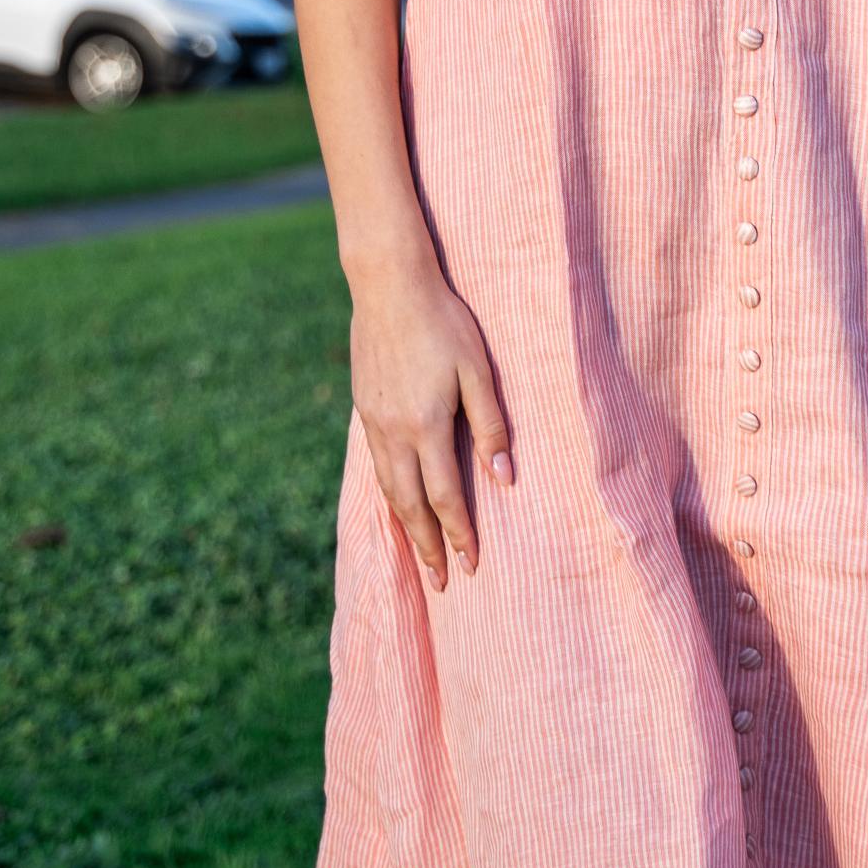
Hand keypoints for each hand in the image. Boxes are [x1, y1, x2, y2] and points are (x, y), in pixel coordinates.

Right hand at [348, 251, 511, 590]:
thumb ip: (491, 426)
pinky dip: (389, 495)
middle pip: (410, 505)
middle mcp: (394, 432)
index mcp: (426, 426)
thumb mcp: (478, 370)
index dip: (459, 534)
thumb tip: (504, 480)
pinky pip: (376, 466)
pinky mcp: (363, 408)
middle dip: (427, 546)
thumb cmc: (444, 322)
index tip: (470, 565)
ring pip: (388, 489)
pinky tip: (398, 502)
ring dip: (406, 526)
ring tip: (419, 555)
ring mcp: (373, 422)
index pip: (445, 497)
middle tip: (441, 582)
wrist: (388, 285)